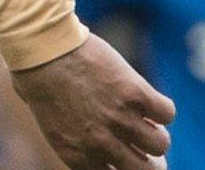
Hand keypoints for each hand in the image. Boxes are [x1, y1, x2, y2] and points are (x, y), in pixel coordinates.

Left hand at [11, 34, 174, 169]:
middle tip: (147, 145)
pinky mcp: (134, 93)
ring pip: (160, 144)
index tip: (129, 155)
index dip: (127, 167)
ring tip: (145, 118)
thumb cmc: (39, 79)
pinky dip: (161, 108)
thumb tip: (98, 147)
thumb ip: (75, 141)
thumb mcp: (52, 124)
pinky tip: (147, 99)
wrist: (42, 47)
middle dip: (151, 160)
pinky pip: (166, 113)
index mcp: (77, 156)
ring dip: (156, 131)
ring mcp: (119, 119)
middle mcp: (100, 144)